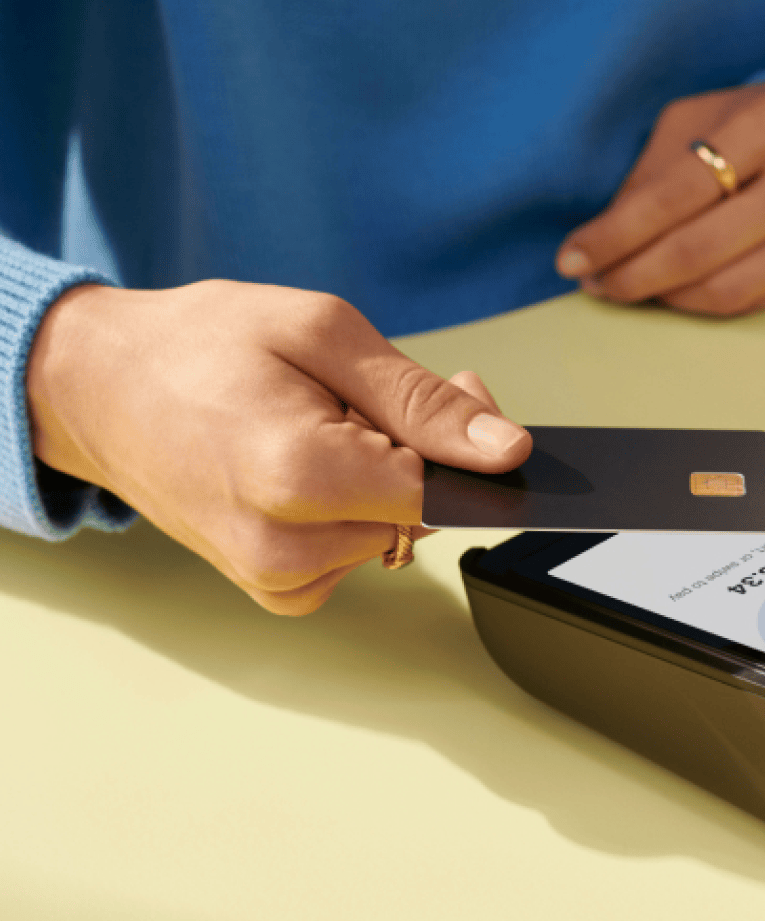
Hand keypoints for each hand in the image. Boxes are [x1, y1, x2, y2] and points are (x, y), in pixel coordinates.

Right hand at [26, 280, 531, 614]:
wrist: (102, 387)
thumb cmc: (198, 346)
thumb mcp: (322, 332)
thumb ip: (421, 400)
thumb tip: (505, 450)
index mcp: (296, 476)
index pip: (440, 490)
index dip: (465, 445)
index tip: (461, 402)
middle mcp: (283, 547)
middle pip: (424, 516)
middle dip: (424, 455)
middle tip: (371, 396)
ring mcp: (275, 578)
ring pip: (396, 537)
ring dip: (386, 482)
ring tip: (327, 424)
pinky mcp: (274, 588)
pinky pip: (358, 558)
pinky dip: (353, 513)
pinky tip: (312, 469)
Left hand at [555, 83, 764, 315]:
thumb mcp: (717, 115)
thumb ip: (659, 167)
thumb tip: (608, 233)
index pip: (673, 195)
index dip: (614, 235)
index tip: (574, 257)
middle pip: (695, 252)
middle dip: (630, 277)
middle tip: (596, 283)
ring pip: (724, 290)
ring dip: (664, 299)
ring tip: (632, 288)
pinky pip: (754, 303)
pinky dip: (705, 304)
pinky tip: (680, 292)